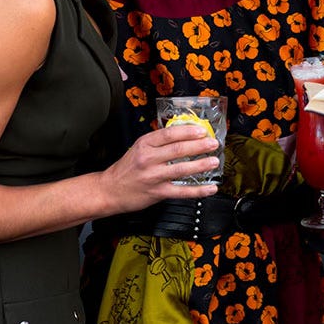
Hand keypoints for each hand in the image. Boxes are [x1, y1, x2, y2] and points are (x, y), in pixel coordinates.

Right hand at [100, 124, 221, 210]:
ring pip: (181, 169)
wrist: (109, 190)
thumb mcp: (139, 148)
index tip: (201, 130)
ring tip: (214, 161)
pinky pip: (181, 192)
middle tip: (213, 143)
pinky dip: (198, 190)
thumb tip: (185, 133)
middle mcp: (148, 159)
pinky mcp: (157, 193)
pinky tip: (210, 188)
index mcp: (145, 144)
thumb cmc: (127, 168)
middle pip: (178, 150)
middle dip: (199, 146)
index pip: (169, 134)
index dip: (188, 131)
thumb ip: (159, 142)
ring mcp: (153, 176)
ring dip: (201, 165)